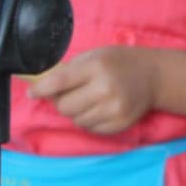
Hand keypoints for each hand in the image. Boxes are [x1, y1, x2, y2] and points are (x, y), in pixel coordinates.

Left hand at [33, 46, 159, 134]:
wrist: (153, 76)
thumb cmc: (119, 62)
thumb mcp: (94, 56)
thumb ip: (70, 70)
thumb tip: (43, 88)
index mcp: (96, 67)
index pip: (59, 82)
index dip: (41, 89)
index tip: (32, 93)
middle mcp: (105, 89)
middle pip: (64, 106)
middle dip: (61, 101)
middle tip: (68, 94)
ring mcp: (113, 109)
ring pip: (76, 120)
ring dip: (76, 112)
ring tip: (88, 99)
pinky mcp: (119, 124)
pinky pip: (91, 129)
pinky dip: (89, 120)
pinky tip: (99, 108)